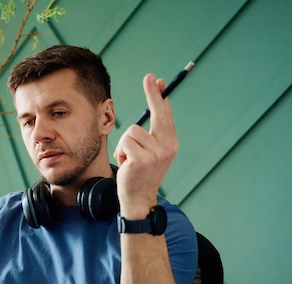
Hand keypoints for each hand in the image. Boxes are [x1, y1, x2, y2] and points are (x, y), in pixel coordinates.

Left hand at [113, 74, 178, 218]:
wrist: (139, 199)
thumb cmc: (140, 174)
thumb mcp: (151, 153)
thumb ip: (152, 134)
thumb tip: (153, 109)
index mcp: (170, 143)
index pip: (165, 114)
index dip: (160, 97)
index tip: (157, 80)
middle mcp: (167, 146)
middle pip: (158, 113)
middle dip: (152, 94)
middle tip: (149, 76)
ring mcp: (156, 153)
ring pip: (132, 131)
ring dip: (125, 144)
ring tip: (129, 159)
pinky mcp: (142, 159)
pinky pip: (125, 142)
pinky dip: (121, 152)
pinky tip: (127, 164)